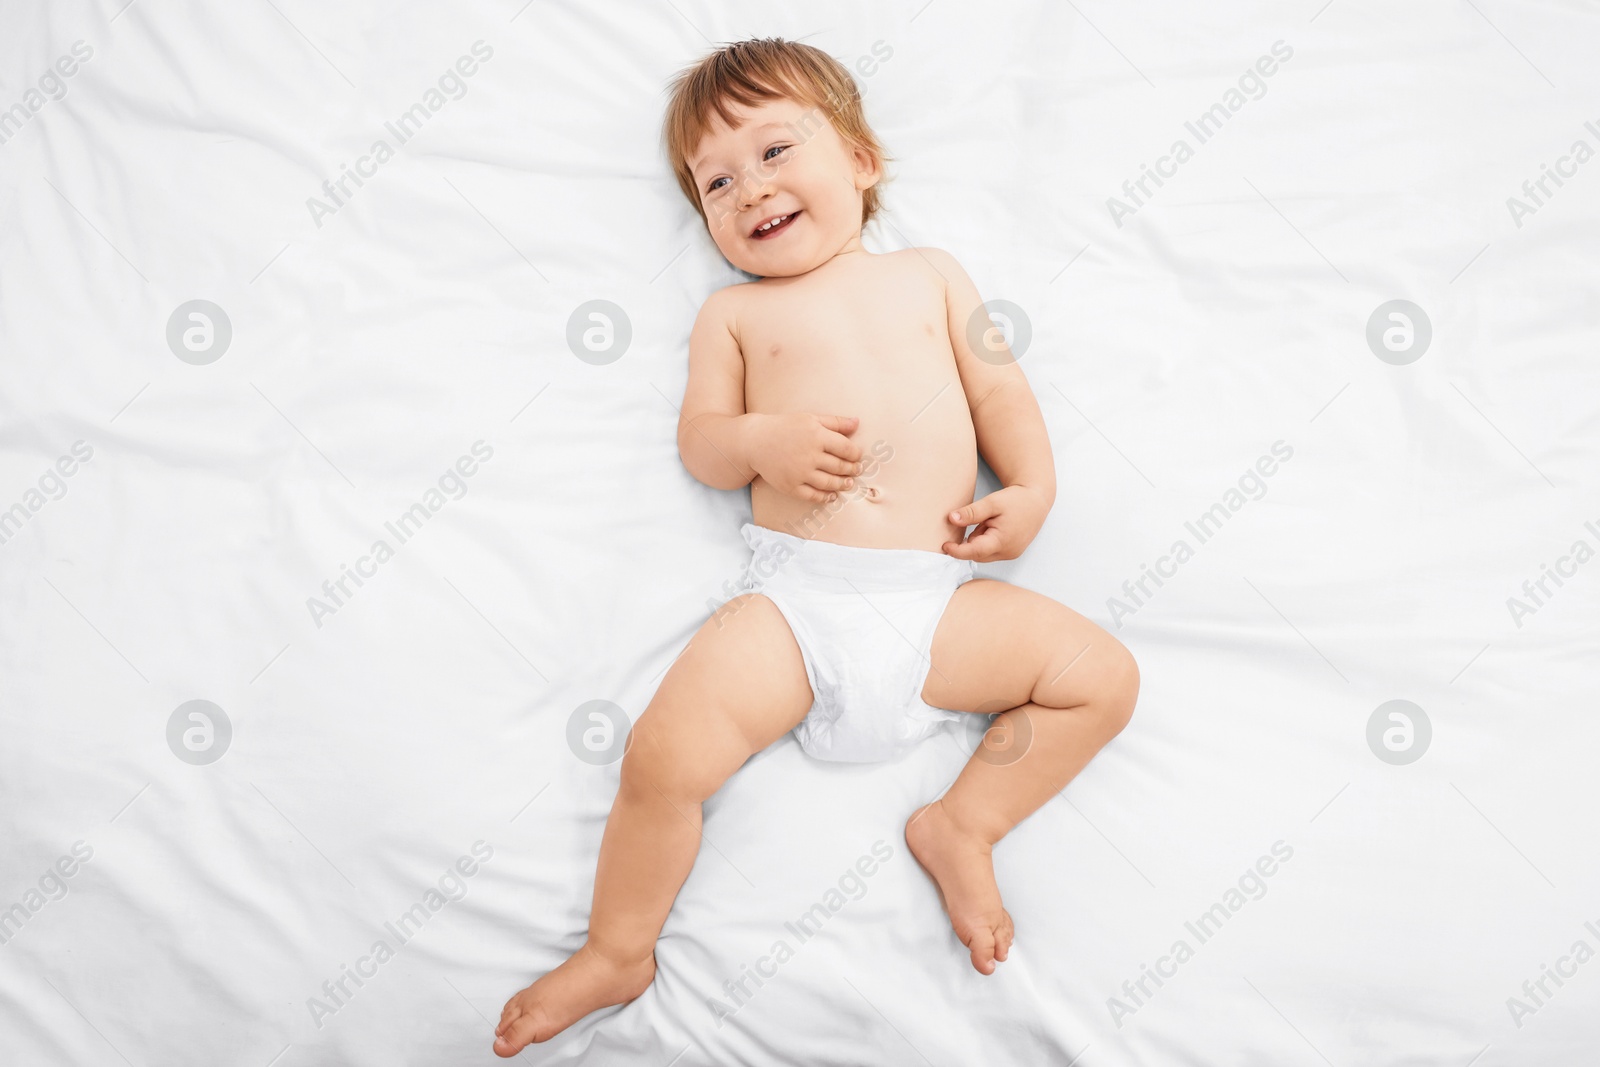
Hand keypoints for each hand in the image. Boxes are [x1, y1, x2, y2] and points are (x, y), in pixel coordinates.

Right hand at [747, 412, 863, 503]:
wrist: (755, 442)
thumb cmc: (784, 427)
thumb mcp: (810, 418)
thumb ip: (835, 422)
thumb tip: (857, 423)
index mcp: (817, 436)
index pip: (846, 449)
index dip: (856, 454)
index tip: (858, 456)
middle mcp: (810, 455)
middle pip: (840, 467)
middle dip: (852, 470)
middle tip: (856, 470)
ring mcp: (800, 473)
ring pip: (830, 483)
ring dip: (842, 484)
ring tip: (848, 483)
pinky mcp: (790, 486)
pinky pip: (813, 495)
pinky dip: (825, 497)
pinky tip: (832, 495)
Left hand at [942, 485, 1050, 561]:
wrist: (1037, 501)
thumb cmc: (1016, 500)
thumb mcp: (991, 502)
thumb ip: (971, 513)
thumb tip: (951, 519)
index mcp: (1002, 541)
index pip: (973, 552)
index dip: (956, 551)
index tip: (944, 545)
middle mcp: (1007, 552)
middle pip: (977, 554)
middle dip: (971, 540)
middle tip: (982, 520)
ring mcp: (1011, 554)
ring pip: (983, 553)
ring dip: (980, 540)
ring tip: (991, 522)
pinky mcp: (1012, 552)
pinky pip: (991, 551)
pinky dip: (987, 541)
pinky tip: (995, 527)